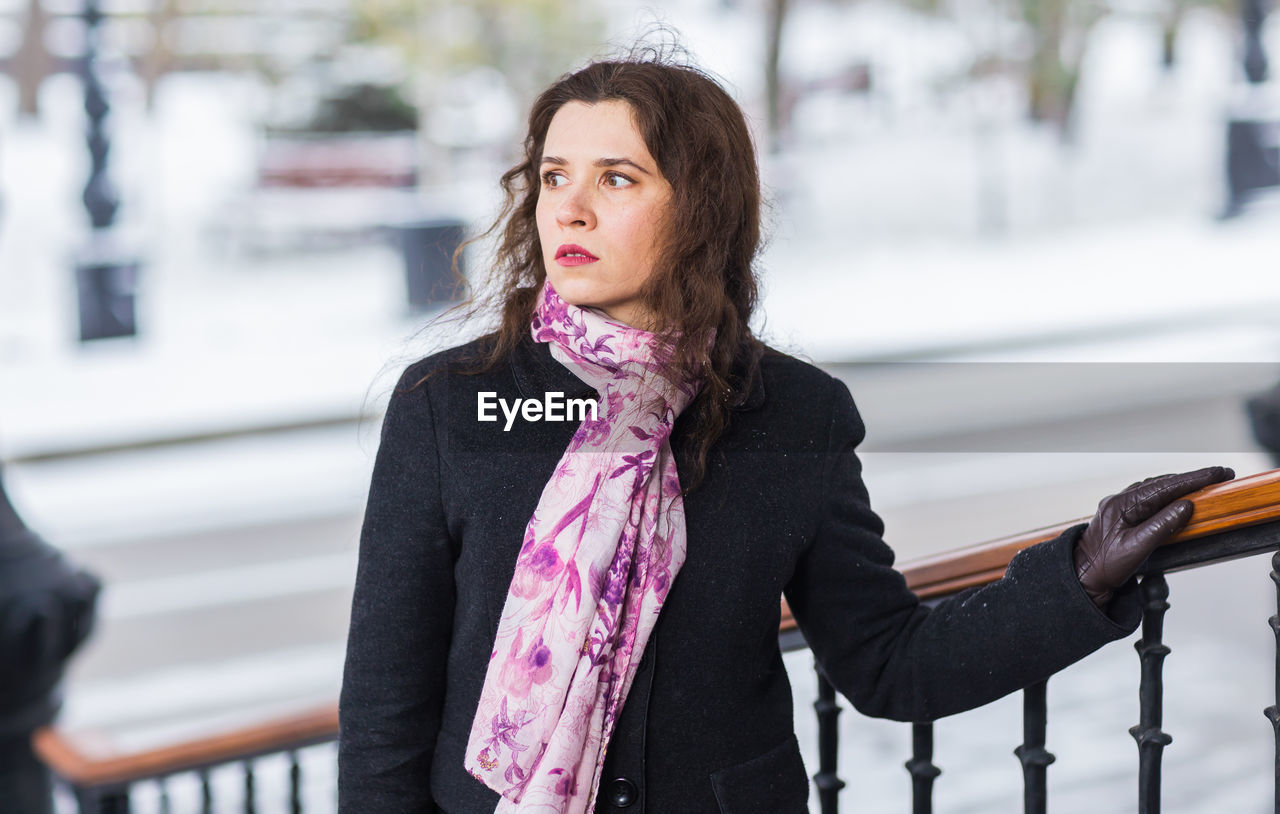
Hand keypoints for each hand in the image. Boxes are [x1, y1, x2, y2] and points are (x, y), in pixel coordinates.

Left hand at [1075, 466, 1234, 606]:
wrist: (1084, 576)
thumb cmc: (1105, 565)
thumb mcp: (1137, 548)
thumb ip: (1162, 526)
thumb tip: (1185, 506)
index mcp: (1122, 505)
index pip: (1164, 487)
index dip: (1193, 479)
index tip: (1217, 473)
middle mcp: (1119, 501)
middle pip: (1161, 483)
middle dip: (1191, 479)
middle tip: (1218, 475)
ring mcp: (1119, 506)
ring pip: (1154, 489)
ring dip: (1179, 485)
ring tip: (1204, 482)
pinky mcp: (1122, 514)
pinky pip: (1148, 498)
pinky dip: (1167, 494)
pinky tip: (1178, 496)